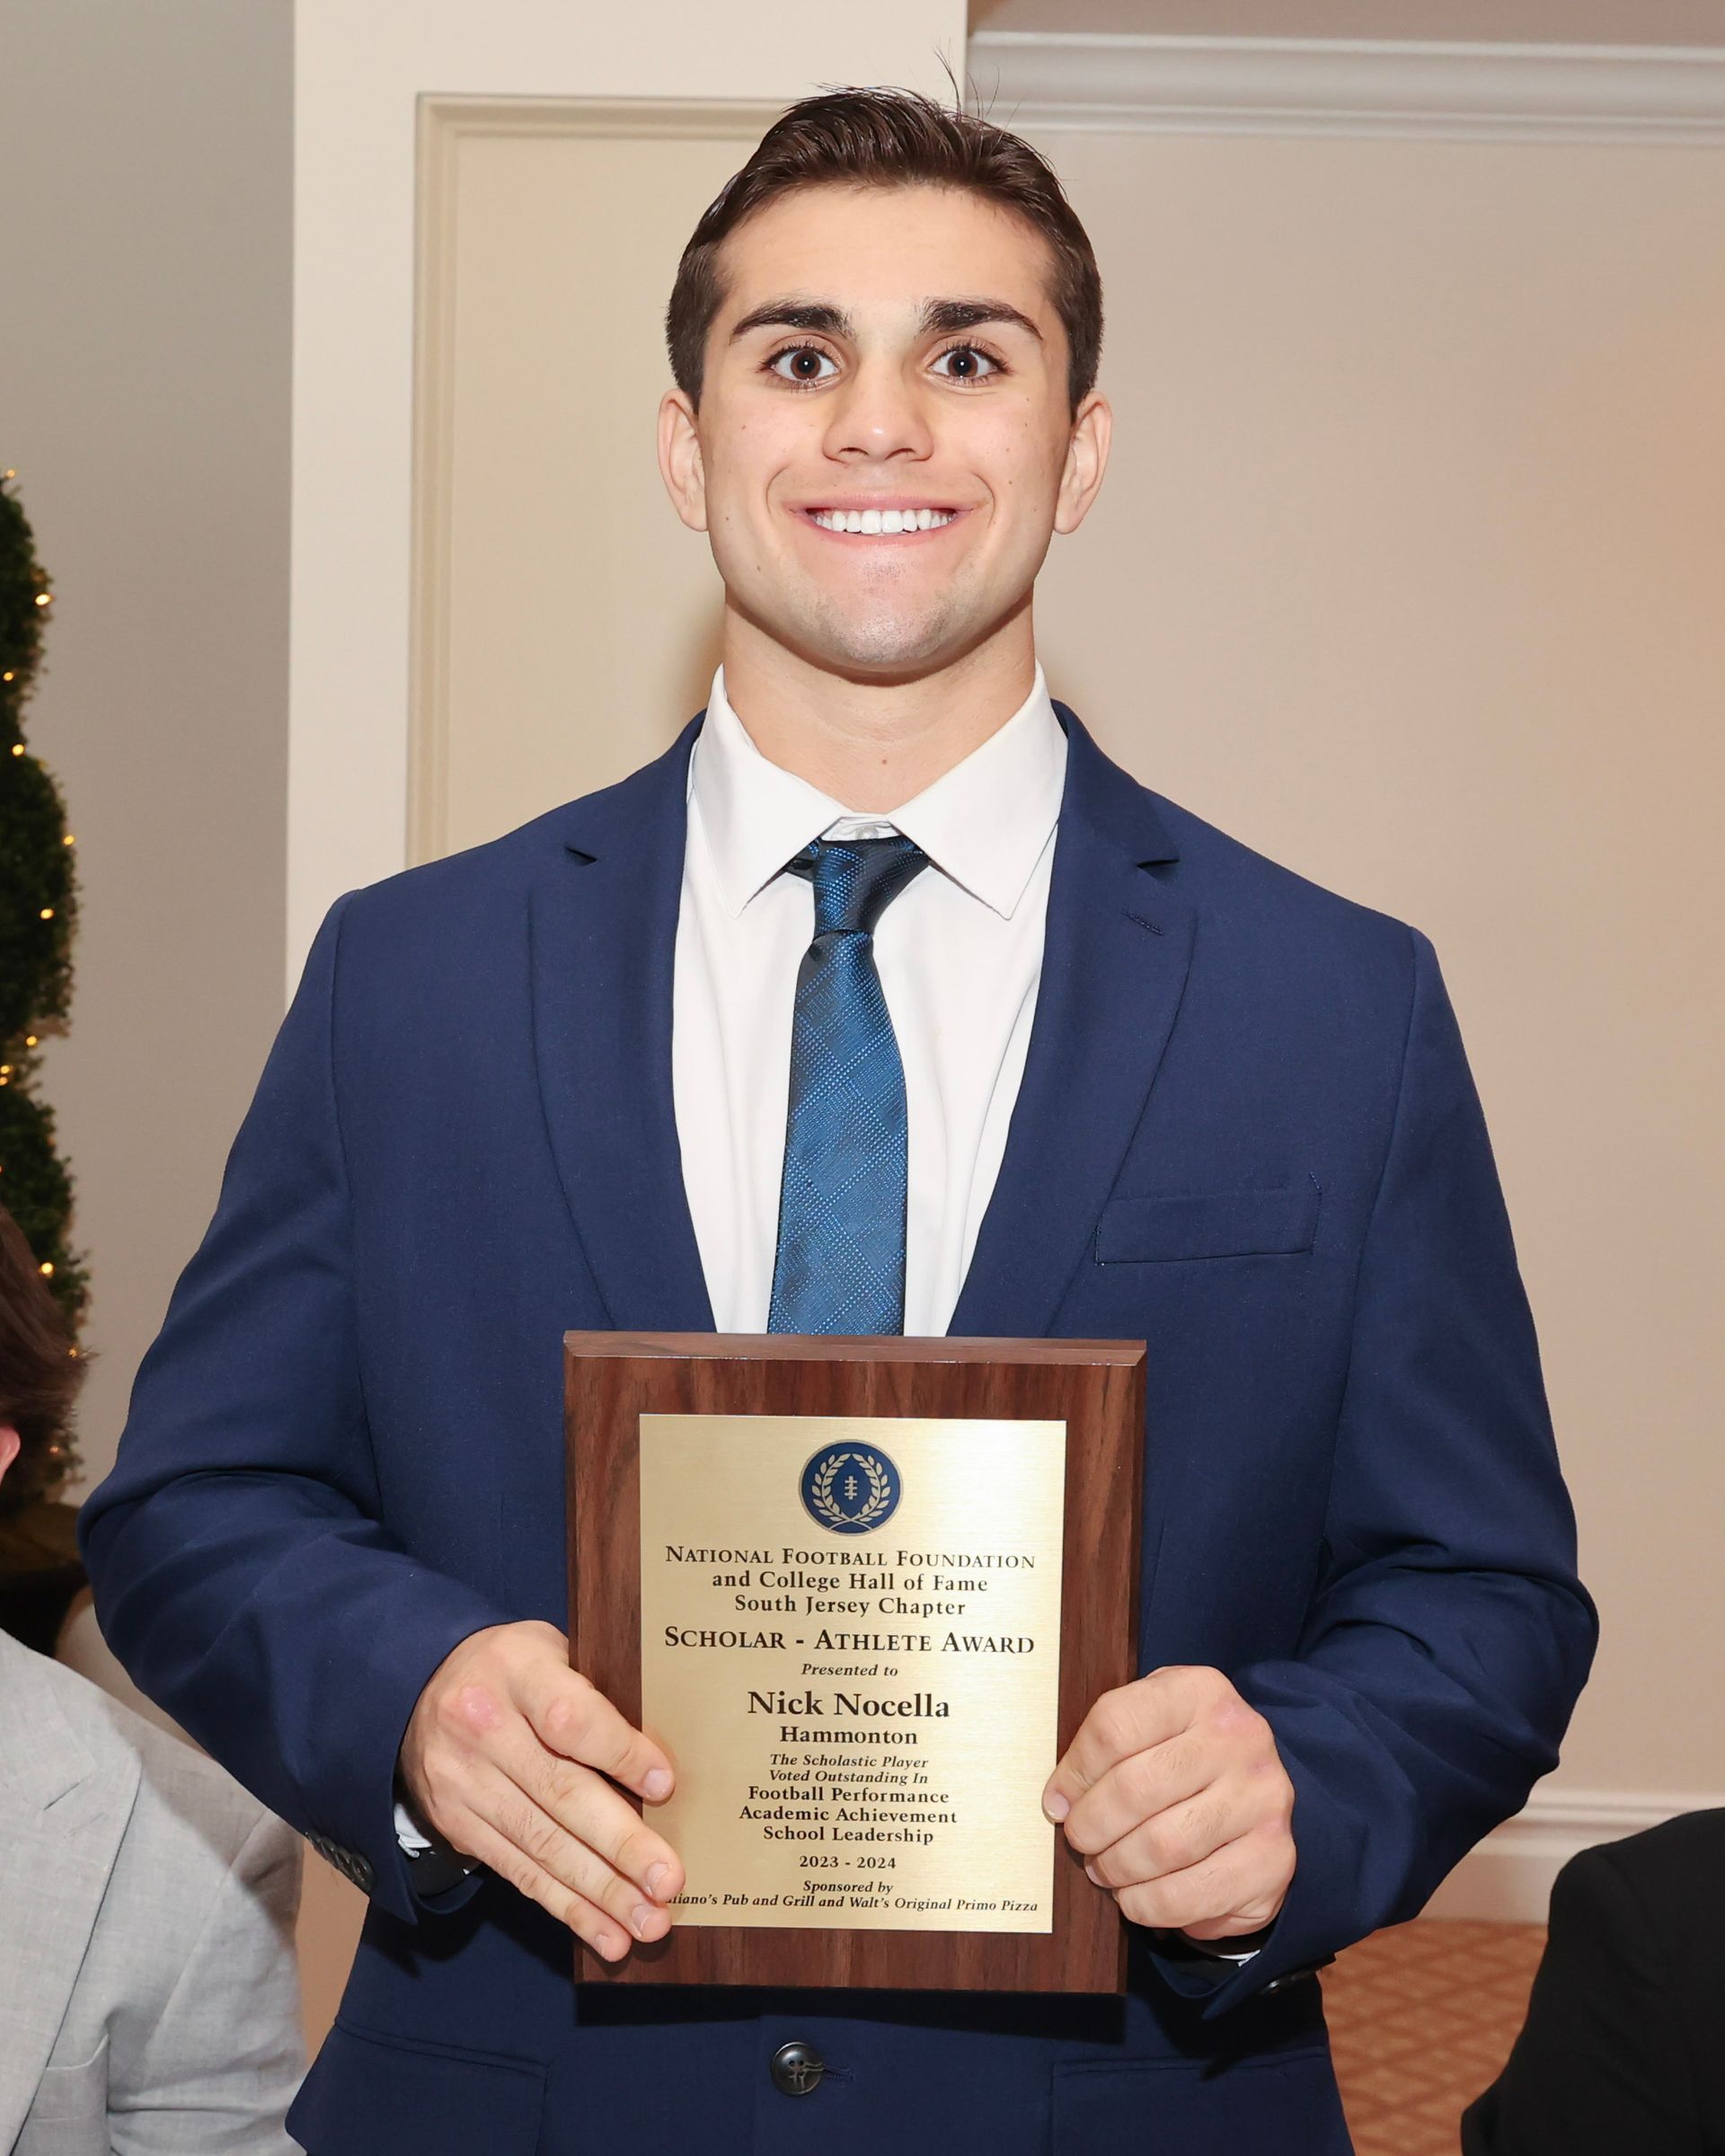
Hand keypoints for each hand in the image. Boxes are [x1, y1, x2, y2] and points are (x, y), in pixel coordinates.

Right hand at [400, 1619, 681, 1961]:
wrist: (419, 1691)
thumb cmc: (516, 1671)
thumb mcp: (552, 1651)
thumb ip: (598, 1691)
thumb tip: (666, 1758)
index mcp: (516, 1670)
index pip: (570, 1718)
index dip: (619, 1754)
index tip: (664, 1787)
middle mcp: (483, 1727)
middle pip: (560, 1793)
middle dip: (620, 1845)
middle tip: (668, 1882)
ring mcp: (464, 1782)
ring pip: (542, 1844)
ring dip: (600, 1892)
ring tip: (648, 1922)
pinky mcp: (457, 1826)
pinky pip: (519, 1872)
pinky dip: (567, 1907)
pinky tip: (607, 1934)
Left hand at [1041, 1665, 1294, 1942]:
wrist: (1258, 1787)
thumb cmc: (1185, 1753)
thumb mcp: (1153, 1722)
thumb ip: (1107, 1745)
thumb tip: (1059, 1800)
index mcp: (1199, 1691)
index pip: (1115, 1725)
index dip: (1075, 1771)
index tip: (1058, 1801)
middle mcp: (1240, 1738)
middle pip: (1136, 1788)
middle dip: (1093, 1825)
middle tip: (1080, 1841)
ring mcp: (1262, 1798)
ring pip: (1163, 1845)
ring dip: (1119, 1867)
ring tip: (1105, 1869)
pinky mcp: (1274, 1857)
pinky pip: (1193, 1893)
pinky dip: (1150, 1904)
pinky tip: (1135, 1897)